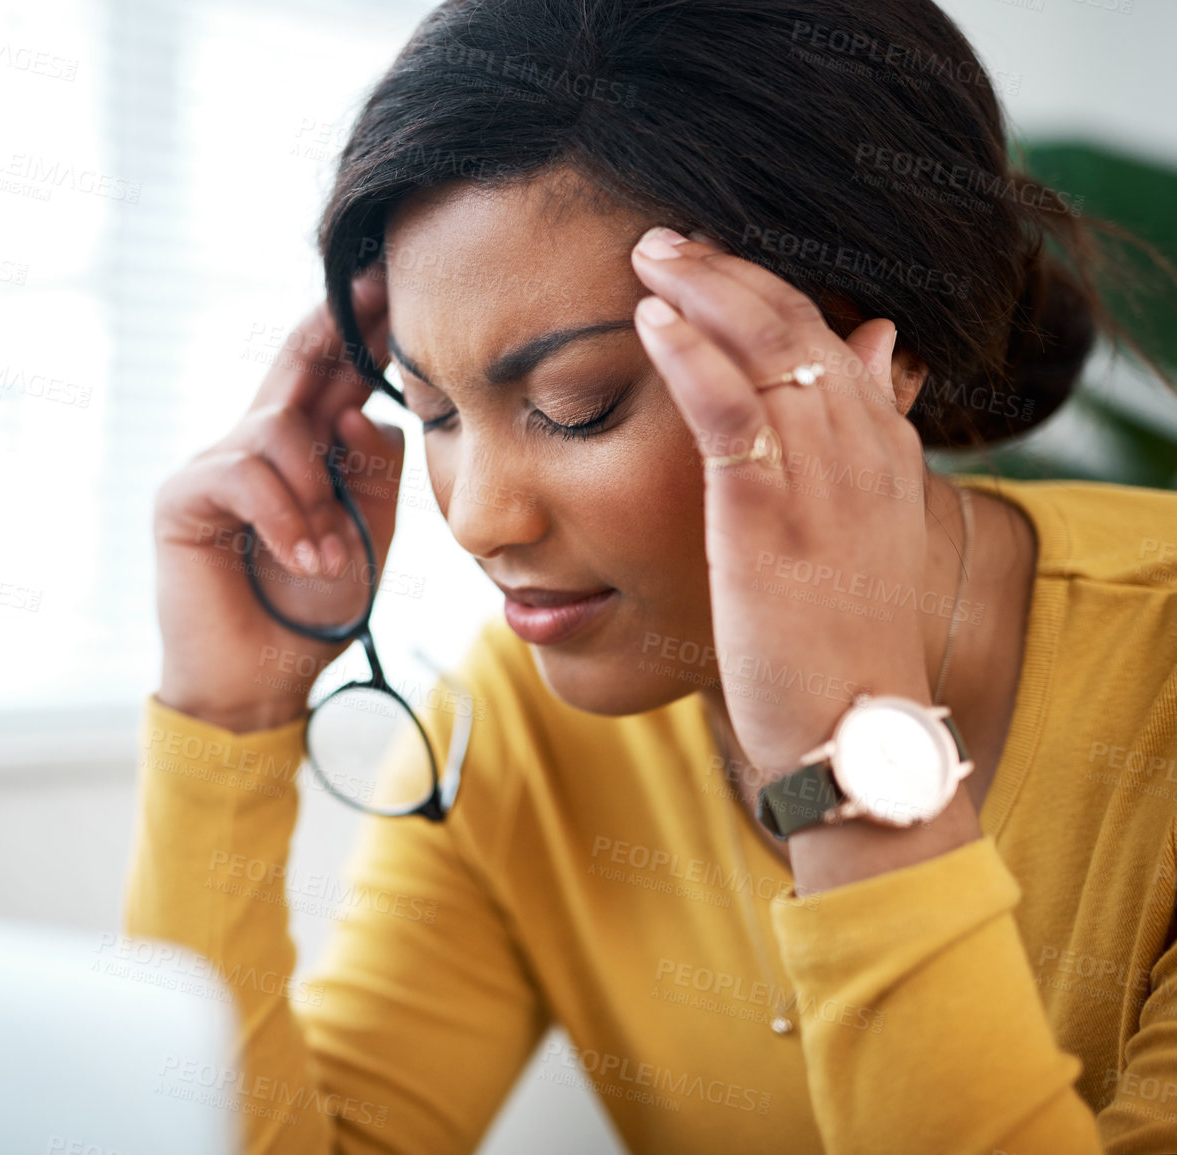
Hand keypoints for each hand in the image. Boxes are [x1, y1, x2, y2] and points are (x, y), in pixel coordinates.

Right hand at [153, 269, 403, 732]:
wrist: (263, 682)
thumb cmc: (314, 611)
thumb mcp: (368, 534)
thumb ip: (374, 470)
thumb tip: (362, 408)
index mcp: (306, 450)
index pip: (334, 372)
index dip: (363, 327)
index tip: (399, 283)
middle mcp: (257, 445)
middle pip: (296, 360)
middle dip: (337, 323)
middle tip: (375, 286)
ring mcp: (215, 466)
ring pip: (278, 429)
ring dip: (316, 496)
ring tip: (329, 556)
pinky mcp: (183, 496)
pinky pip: (246, 476)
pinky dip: (286, 520)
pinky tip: (306, 562)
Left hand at [628, 227, 931, 777]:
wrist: (854, 730)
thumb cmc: (841, 643)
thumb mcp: (866, 531)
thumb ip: (866, 439)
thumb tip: (878, 345)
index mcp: (883, 452)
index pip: (828, 338)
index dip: (766, 291)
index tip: (710, 264)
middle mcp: (860, 450)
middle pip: (798, 325)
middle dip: (728, 272)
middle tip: (664, 238)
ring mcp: (819, 480)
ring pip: (767, 350)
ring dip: (704, 290)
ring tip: (647, 253)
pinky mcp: (768, 517)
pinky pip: (732, 411)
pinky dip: (692, 355)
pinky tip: (652, 319)